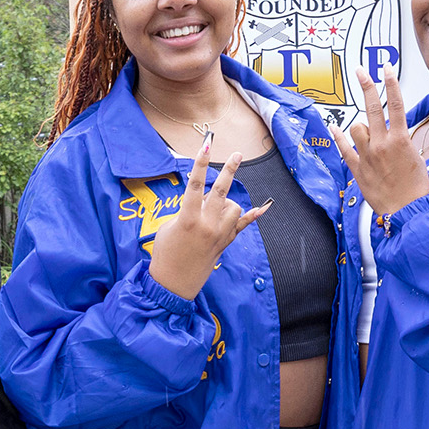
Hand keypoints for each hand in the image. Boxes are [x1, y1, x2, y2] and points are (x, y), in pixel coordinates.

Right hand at [147, 140, 271, 300]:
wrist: (173, 282)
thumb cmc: (165, 253)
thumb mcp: (170, 226)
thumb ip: (187, 211)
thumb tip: (202, 201)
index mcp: (188, 218)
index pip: (195, 184)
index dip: (200, 163)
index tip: (206, 146)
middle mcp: (207, 224)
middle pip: (221, 190)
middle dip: (229, 170)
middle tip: (237, 154)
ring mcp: (219, 234)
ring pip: (233, 207)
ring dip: (226, 201)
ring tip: (212, 208)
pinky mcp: (225, 243)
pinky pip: (242, 225)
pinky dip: (252, 216)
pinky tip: (263, 207)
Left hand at [332, 76, 428, 213]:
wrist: (407, 210)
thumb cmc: (415, 187)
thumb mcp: (416, 158)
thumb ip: (403, 141)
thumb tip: (396, 133)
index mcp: (400, 140)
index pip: (395, 104)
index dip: (390, 83)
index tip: (386, 68)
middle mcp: (382, 144)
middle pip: (372, 108)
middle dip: (366, 86)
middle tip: (360, 71)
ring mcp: (367, 155)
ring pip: (356, 128)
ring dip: (361, 126)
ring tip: (369, 136)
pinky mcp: (357, 168)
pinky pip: (344, 148)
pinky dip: (338, 137)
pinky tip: (334, 127)